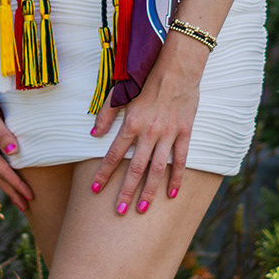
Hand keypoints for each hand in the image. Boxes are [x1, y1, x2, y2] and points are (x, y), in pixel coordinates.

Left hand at [88, 40, 207, 214]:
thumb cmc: (148, 78)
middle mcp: (149, 132)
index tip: (95, 190)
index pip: (114, 154)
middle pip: (135, 168)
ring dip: (149, 191)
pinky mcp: (185, 133)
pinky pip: (180, 160)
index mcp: (132, 122)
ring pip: (157, 169)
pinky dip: (176, 178)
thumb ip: (107, 113)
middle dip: (126, 191)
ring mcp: (168, 134)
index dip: (104, 173)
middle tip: (119, 211)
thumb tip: (93, 133)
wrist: (178, 67)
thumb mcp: (123, 92)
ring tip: (142, 209)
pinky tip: (172, 194)